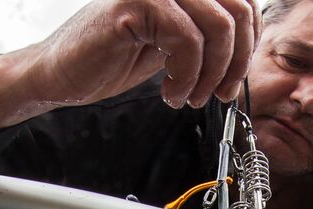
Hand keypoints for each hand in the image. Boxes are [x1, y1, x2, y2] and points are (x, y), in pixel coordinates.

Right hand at [34, 0, 259, 108]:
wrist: (62, 73)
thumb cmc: (114, 56)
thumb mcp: (176, 41)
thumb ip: (210, 31)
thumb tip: (250, 39)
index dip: (249, 42)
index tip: (232, 76)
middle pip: (238, 10)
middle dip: (235, 62)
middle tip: (218, 92)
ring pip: (218, 26)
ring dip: (210, 74)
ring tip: (189, 95)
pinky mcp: (135, 3)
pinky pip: (187, 40)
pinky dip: (186, 76)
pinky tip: (170, 91)